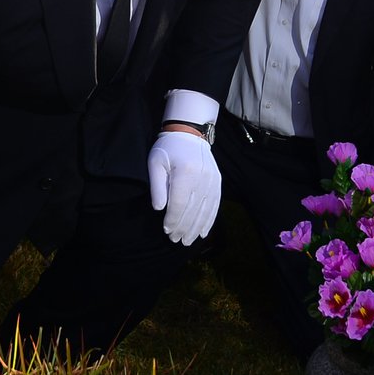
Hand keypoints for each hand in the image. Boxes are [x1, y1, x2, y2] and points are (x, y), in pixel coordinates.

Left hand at [148, 129, 220, 245]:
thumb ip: (157, 186)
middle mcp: (202, 177)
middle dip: (183, 228)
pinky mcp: (218, 182)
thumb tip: (159, 209)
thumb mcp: (155, 163)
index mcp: (185, 172)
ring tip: (188, 241)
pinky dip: (209, 220)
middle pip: (193, 210)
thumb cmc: (168, 149)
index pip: (179, 203)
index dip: (173, 219)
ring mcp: (212, 180)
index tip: (166, 230)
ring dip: (196, 228)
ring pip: (205, 210)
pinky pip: (215, 205)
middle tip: (176, 240)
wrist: (189, 133)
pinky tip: (203, 232)